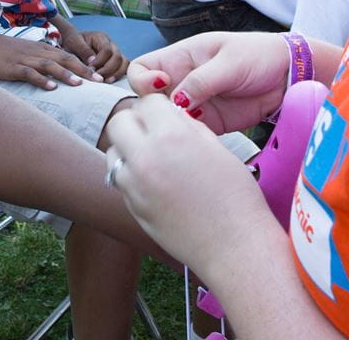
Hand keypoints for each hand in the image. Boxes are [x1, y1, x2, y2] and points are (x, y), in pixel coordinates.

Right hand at [0, 33, 104, 89]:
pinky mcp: (14, 67)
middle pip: (65, 59)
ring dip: (65, 74)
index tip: (99, 76)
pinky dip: (41, 80)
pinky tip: (51, 88)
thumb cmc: (7, 52)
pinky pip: (30, 73)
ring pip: (50, 65)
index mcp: (43, 50)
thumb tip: (60, 73)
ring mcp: (26, 60)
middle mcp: (38, 53)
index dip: (85, 66)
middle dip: (83, 70)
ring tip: (79, 84)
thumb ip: (44, 61)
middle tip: (98, 81)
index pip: (69, 56)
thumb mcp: (30, 53)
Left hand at [60, 29, 127, 82]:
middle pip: (118, 57)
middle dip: (108, 70)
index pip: (106, 50)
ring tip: (105, 82)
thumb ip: (83, 50)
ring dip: (116, 73)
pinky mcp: (116, 61)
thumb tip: (92, 61)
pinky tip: (109, 81)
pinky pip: (125, 68)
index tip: (90, 70)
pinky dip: (119, 75)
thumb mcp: (73, 43)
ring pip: (124, 62)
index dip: (99, 62)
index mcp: (100, 37)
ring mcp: (115, 52)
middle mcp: (111, 44)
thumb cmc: (72, 43)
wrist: (72, 45)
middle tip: (97, 78)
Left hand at [105, 94, 272, 274]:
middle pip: (120, 122)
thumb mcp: (218, 149)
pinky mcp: (132, 207)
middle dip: (135, 122)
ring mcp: (135, 184)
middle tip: (153, 132)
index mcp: (173, 135)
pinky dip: (130, 174)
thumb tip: (172, 115)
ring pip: (113, 151)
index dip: (158, 107)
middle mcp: (147, 156)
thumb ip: (188, 127)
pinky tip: (152, 181)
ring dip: (127, 148)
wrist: (234, 247)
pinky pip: (119, 179)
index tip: (166, 115)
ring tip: (151, 158)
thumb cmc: (236, 197)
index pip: (147, 102)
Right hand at [127, 32, 289, 133]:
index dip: (143, 80)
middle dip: (154, 110)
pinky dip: (190, 138)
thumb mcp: (229, 62)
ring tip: (192, 126)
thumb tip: (176, 101)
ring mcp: (194, 104)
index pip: (143, 68)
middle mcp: (182, 81)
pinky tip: (202, 137)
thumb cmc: (258, 55)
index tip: (160, 86)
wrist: (288, 75)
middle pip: (149, 99)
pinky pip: (189, 133)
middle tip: (176, 114)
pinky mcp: (209, 123)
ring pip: (166, 120)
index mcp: (181, 58)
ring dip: (172, 127)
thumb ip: (201, 80)